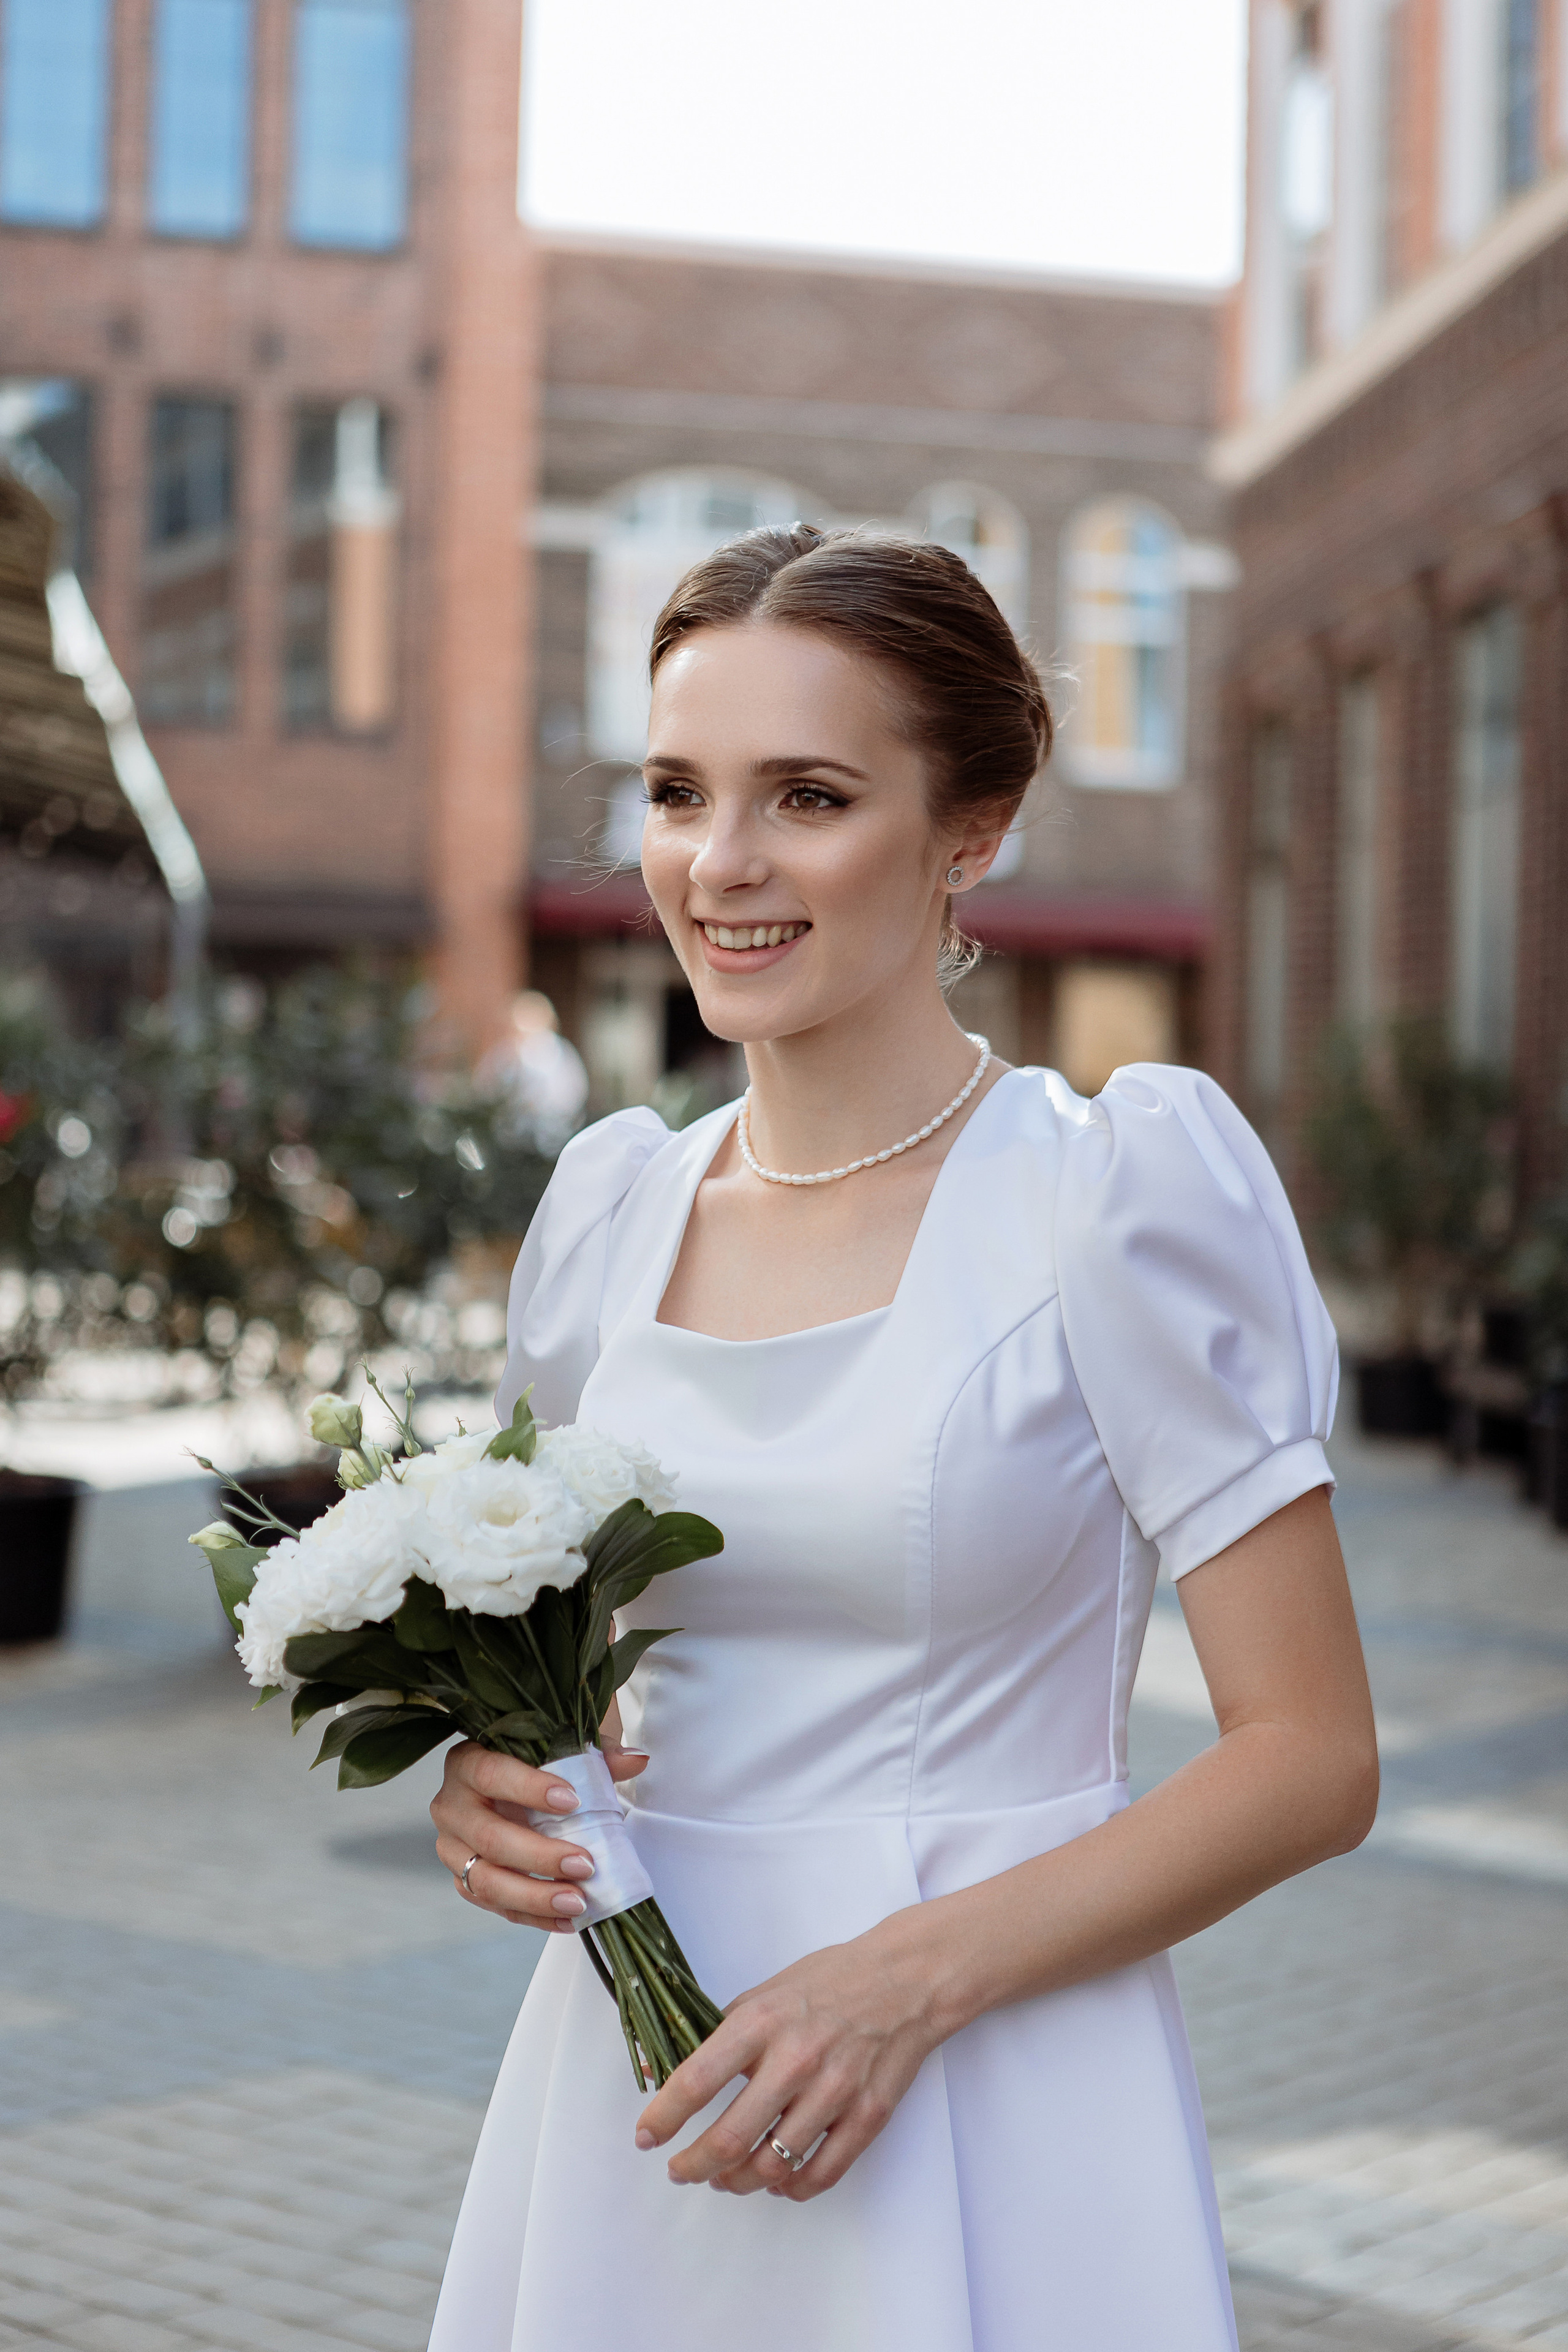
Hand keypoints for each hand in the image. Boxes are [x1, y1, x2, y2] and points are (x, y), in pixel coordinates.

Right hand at [430, 1731, 647, 1930]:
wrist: (512, 1787)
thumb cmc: (535, 1765)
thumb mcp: (562, 1750)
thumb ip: (596, 1754)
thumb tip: (636, 1760)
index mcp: (467, 1762)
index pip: (491, 1774)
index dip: (529, 1789)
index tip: (572, 1801)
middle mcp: (451, 1806)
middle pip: (488, 1837)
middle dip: (539, 1856)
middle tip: (585, 1864)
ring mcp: (453, 1849)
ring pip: (485, 1880)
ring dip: (534, 1896)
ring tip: (578, 1901)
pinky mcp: (464, 1880)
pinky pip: (495, 1906)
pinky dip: (533, 1916)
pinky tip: (567, 1919)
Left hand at [633, 1919, 941, 2201]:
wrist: (905, 1980)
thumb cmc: (829, 1982)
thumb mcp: (765, 1993)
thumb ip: (721, 2035)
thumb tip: (666, 2072)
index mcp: (762, 2022)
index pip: (696, 2081)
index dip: (662, 2117)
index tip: (646, 2138)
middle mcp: (795, 2059)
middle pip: (730, 2138)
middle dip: (694, 2165)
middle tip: (681, 2170)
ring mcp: (835, 2091)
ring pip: (772, 2166)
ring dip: (738, 2182)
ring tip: (726, 2178)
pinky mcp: (867, 2116)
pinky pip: (821, 2174)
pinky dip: (791, 2189)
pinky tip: (778, 2182)